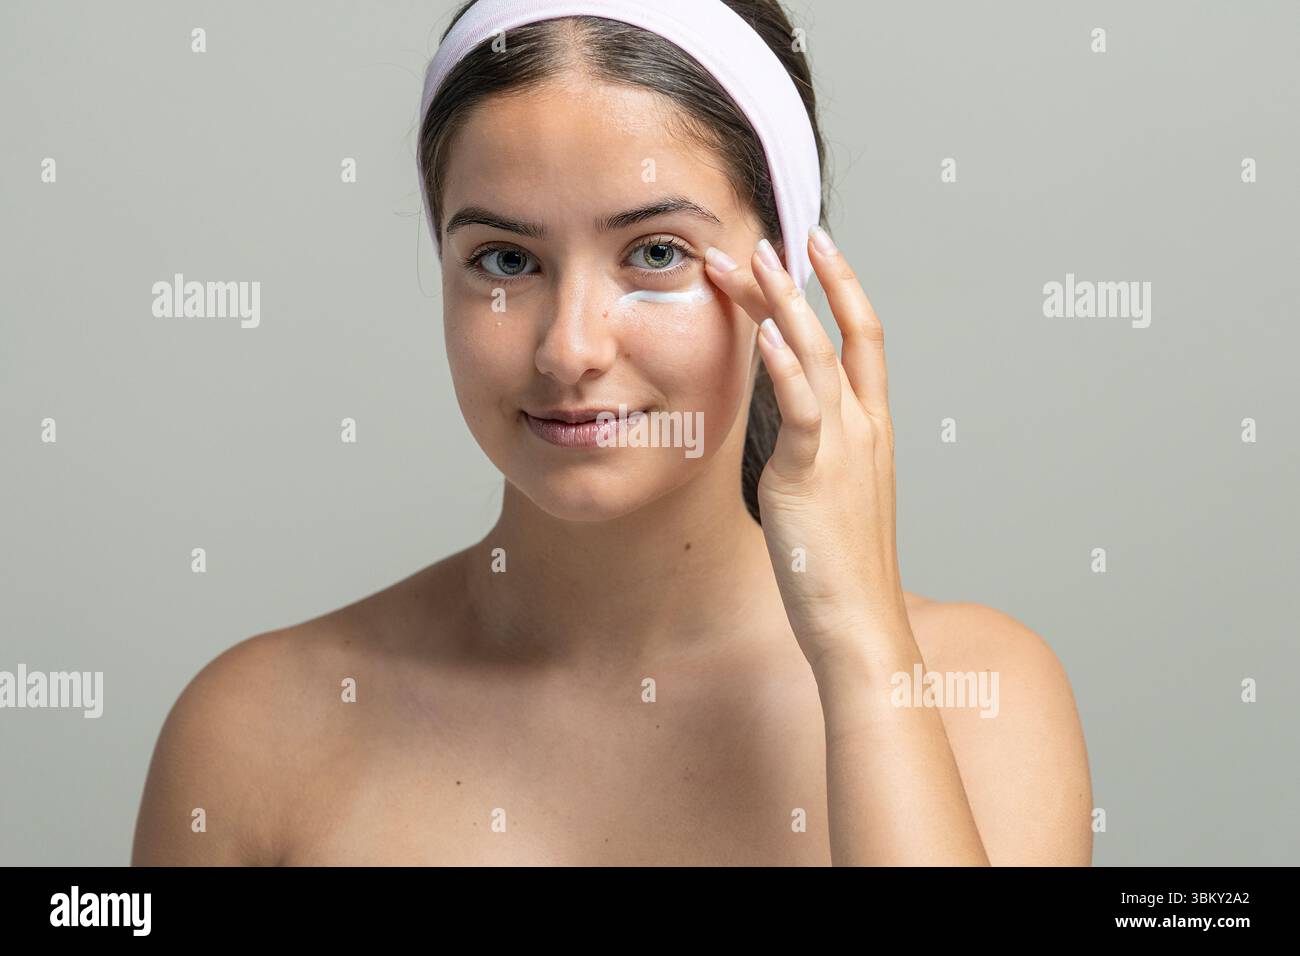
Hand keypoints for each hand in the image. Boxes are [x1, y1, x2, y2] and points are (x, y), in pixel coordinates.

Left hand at [704, 228, 910, 672]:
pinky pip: (803, 408)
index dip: (843, 289)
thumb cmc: (839, 569)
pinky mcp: (815, 474)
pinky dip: (783, 366)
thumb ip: (815, 456)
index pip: (864, 341)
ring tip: (754, 261)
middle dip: (810, 280)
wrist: (860, 624)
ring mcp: (845, 448)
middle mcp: (866, 429)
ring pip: (820, 357)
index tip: (815, 250)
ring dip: (785, 304)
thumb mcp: (829, 497)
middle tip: (772, 238)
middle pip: (843, 333)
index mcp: (872, 431)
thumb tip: (789, 435)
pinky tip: (759, 332)